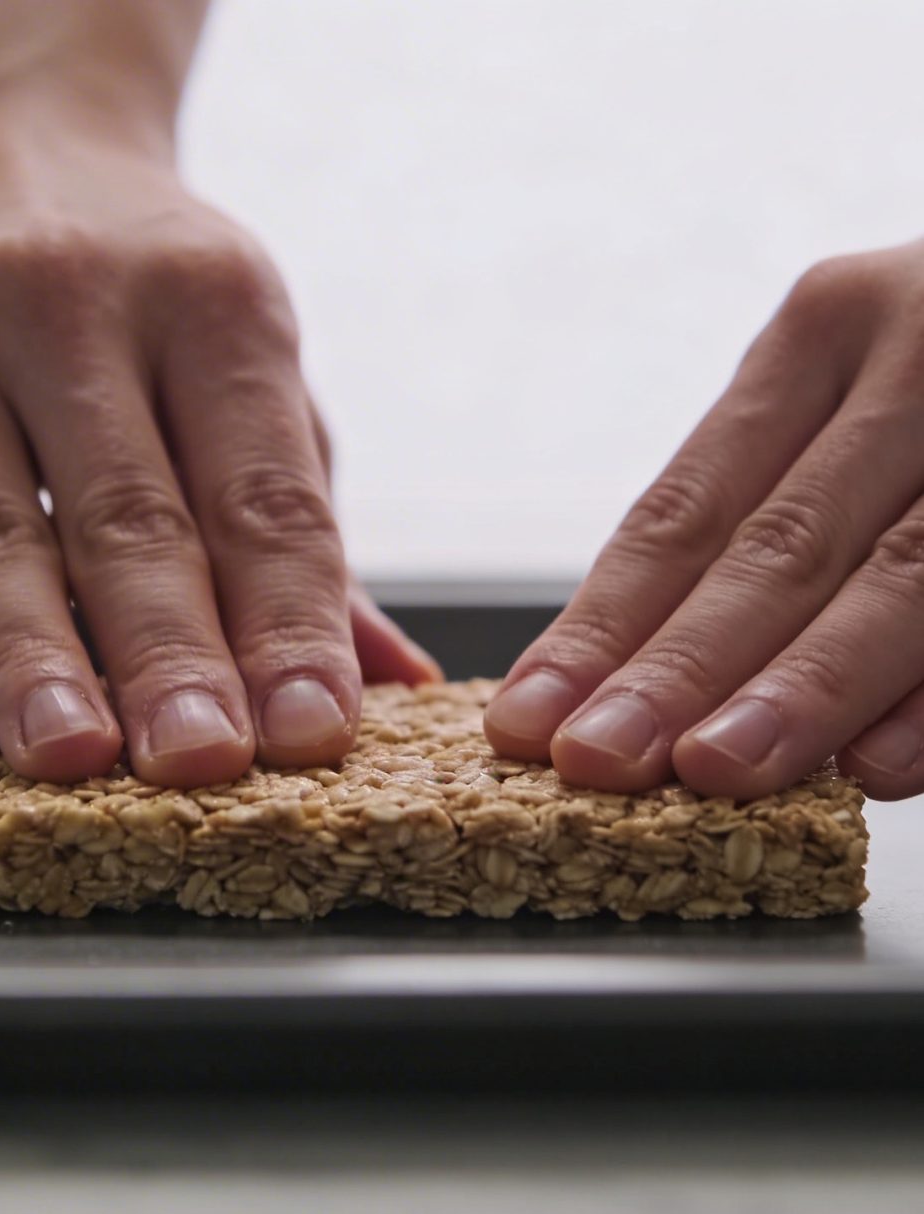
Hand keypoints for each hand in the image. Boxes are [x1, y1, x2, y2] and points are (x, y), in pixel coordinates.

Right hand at [0, 83, 437, 787]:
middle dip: (171, 654)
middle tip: (205, 763)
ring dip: (36, 665)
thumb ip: (297, 534)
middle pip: (132, 518)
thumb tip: (389, 679)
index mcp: (208, 302)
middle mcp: (65, 308)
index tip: (315, 731)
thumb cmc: (140, 294)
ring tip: (78, 760)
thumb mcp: (239, 372)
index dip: (291, 623)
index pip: (262, 495)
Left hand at [486, 241, 923, 800]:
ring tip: (715, 771)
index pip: (685, 509)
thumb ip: (769, 514)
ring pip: (897, 577)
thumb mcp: (858, 402)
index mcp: (823, 336)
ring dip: (800, 691)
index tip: (529, 715)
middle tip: (596, 762)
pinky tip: (878, 767)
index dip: (603, 624)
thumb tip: (639, 681)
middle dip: (678, 671)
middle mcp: (920, 357)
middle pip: (775, 547)